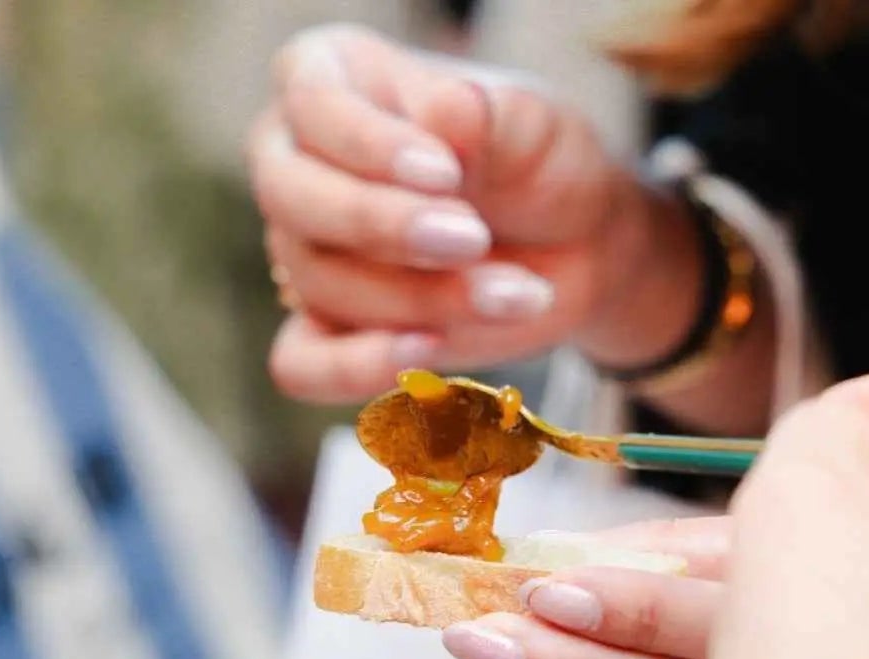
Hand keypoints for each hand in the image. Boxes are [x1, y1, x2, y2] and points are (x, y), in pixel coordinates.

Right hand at [249, 25, 695, 400]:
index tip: (448, 174)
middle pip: (292, 200)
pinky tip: (426, 355)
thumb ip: (483, 117)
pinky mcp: (330, 329)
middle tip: (473, 239)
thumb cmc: (537, 161)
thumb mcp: (529, 122)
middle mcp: (298, 162)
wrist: (575, 242)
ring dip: (424, 299)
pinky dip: (355, 369)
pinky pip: (301, 365)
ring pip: (321, 285)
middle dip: (386, 229)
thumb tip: (442, 114)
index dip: (372, 148)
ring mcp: (305, 251)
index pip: (313, 108)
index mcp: (329, 78)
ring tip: (515, 293)